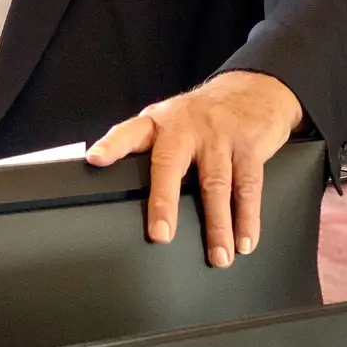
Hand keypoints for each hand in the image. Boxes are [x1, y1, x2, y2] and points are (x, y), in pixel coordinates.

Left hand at [85, 71, 304, 267]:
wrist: (252, 89)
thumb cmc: (199, 115)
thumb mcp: (167, 120)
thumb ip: (146, 146)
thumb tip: (115, 182)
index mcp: (158, 122)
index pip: (129, 132)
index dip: (112, 145)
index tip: (95, 159)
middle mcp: (185, 127)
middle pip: (171, 164)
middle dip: (165, 201)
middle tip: (160, 235)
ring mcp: (218, 137)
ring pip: (216, 184)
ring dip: (217, 225)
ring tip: (218, 256)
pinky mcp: (249, 148)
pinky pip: (248, 187)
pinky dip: (247, 218)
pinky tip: (244, 242)